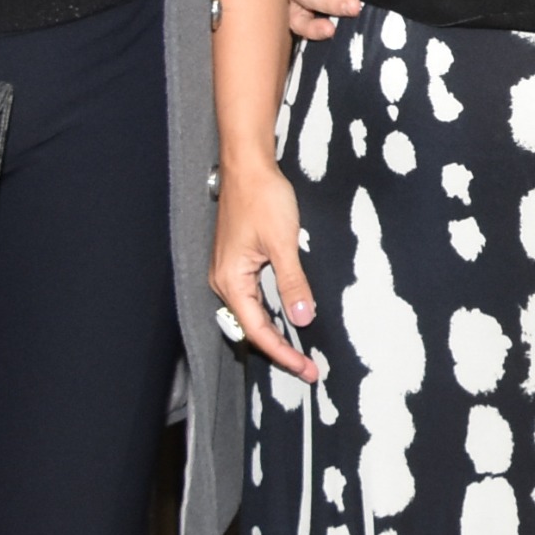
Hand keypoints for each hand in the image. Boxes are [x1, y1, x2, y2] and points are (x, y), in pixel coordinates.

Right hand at [206, 155, 317, 377]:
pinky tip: (288, 320)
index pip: (258, 331)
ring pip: (253, 314)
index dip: (282, 353)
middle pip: (253, 328)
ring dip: (277, 333)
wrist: (249, 166)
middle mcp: (225, 281)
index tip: (306, 368)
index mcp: (230, 281)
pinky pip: (254, 298)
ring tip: (301, 352)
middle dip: (280, 349)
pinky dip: (272, 313)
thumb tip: (302, 319)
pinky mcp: (238, 262)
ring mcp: (230, 272)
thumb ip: (293, 283)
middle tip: (309, 368)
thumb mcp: (283, 243)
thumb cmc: (262, 199)